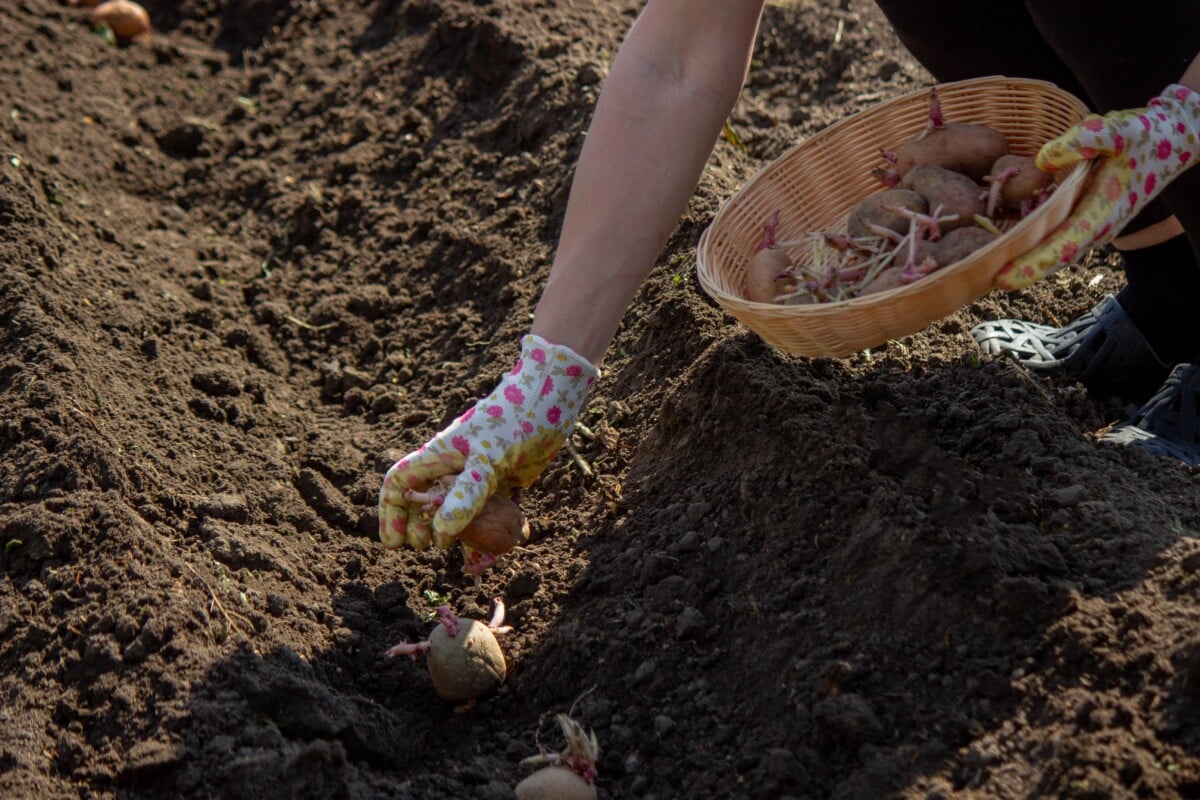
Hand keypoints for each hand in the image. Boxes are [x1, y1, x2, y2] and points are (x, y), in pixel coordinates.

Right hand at [378, 334, 596, 550]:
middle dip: (422, 527)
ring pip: (460, 510)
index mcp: (440, 456)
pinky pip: (491, 510)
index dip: (392, 514)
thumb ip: (466, 496)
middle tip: (431, 547)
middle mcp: (455, 466)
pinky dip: (493, 528)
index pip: (400, 484)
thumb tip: (440, 533)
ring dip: (460, 534)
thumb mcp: (488, 460)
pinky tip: (500, 548)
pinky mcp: (504, 479)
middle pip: (426, 502)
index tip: (396, 544)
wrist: (553, 397)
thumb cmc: (514, 420)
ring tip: (466, 556)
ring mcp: (480, 473)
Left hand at [996, 84, 1199, 289]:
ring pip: (1056, 254)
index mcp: (1104, 210)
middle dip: (1019, 274)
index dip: (1032, 264)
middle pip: (1054, 258)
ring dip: (1024, 266)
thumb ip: (1085, 140)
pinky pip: (1058, 242)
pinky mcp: (1090, 222)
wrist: (1173, 141)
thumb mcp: (1119, 128)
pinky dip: (1034, 252)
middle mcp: (1099, 227)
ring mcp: (1095, 228)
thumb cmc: (1143, 135)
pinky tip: (1007, 254)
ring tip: (985, 276)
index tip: (1002, 278)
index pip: (1063, 244)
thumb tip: (1044, 160)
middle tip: (979, 285)